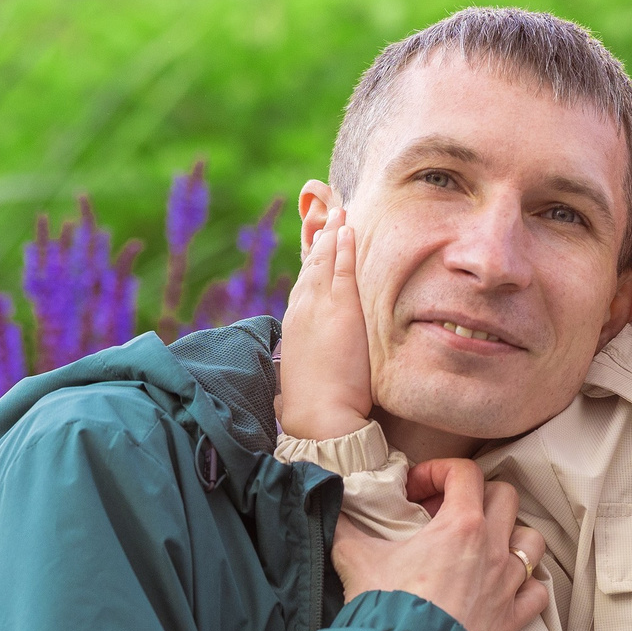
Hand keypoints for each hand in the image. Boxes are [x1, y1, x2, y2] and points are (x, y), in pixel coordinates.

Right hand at [276, 207, 374, 441]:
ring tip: (337, 213)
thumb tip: (284, 399)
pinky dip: (343, 245)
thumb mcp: (297, 390)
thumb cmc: (312, 411)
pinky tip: (347, 228)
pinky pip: (342, 267)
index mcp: (292, 328)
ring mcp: (318, 307)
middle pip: (310, 268)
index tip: (314, 248)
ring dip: (330, 234)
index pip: (302, 289)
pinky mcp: (339, 308)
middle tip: (324, 215)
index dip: (309, 265)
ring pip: (324, 261)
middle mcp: (300, 311)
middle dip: (317, 240)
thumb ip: (296, 381)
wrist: (319, 417)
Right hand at [334, 458, 548, 630]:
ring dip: (511, 536)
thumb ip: (346, 526)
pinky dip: (526, 586)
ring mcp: (508, 585)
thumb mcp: (355, 557)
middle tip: (446, 515)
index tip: (415, 491)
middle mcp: (493, 549)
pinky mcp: (511, 619)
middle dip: (478, 496)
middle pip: (505, 497)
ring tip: (482, 546)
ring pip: (531, 541)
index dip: (438, 471)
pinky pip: (537, 593)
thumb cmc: (386, 608)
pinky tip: (504, 588)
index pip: (465, 472)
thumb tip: (333, 506)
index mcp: (461, 525)